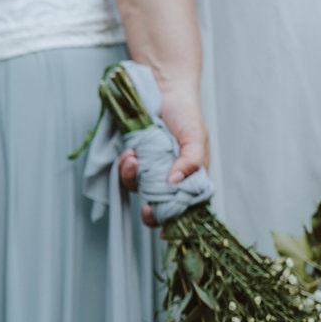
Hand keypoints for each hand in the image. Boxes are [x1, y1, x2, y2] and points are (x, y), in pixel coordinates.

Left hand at [118, 87, 208, 226]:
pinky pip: (126, 173)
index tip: (165, 230)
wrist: (164, 92)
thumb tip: (174, 182)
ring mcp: (151, 170)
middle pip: (159, 206)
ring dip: (132, 179)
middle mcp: (170, 178)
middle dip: (150, 211)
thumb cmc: (186, 115)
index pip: (185, 207)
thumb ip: (190, 161)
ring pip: (138, 189)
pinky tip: (129, 154)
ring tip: (133, 158)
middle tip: (147, 208)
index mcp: (191, 177)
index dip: (175, 221)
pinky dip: (125, 167)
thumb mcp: (195, 137)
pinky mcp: (135, 161)